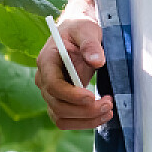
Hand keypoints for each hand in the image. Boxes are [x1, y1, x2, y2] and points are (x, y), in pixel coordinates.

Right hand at [34, 0, 113, 130]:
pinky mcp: (60, 100)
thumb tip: (97, 61)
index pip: (53, 85)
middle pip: (57, 105)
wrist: (78, 34)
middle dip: (84, 110)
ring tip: (108, 111)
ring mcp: (51, 92)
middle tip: (108, 104)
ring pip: (61, 117)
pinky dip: (84, 122)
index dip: (71, 95)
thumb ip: (91, 44)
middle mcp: (44, 79)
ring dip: (85, 120)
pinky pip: (67, 119)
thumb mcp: (87, 29)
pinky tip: (101, 115)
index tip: (92, 96)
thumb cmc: (80, 29)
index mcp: (46, 60)